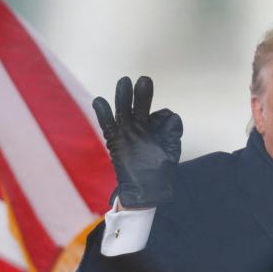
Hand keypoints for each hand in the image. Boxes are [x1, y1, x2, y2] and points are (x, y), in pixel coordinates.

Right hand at [93, 76, 182, 207]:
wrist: (145, 191)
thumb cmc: (159, 173)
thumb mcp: (170, 152)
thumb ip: (172, 134)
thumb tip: (173, 116)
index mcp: (155, 129)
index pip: (160, 117)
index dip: (164, 119)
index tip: (166, 124)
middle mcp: (139, 128)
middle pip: (139, 107)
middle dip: (141, 94)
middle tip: (144, 80)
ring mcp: (126, 133)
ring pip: (123, 111)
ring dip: (123, 97)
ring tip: (124, 82)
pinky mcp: (114, 141)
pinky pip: (107, 124)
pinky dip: (103, 113)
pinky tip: (99, 100)